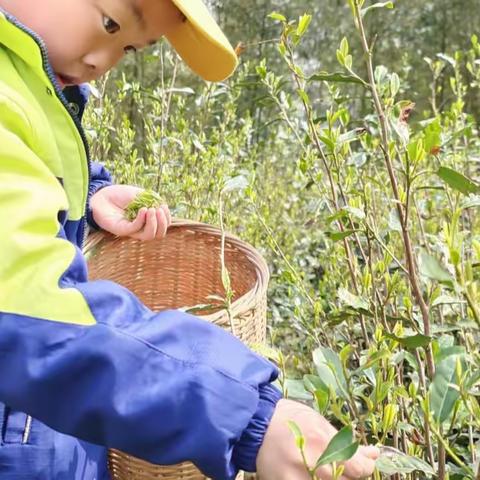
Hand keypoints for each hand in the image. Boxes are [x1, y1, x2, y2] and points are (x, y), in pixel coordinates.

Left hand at [90, 185, 171, 239]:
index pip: (163, 227)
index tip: (163, 206)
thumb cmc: (120, 194)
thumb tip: (162, 208)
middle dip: (163, 222)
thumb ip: (153, 201)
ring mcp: (131, 230)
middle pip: (159, 234)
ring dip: (154, 223)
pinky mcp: (121, 230)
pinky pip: (135, 229)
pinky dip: (141, 219)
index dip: (167, 218)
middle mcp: (141, 228)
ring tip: (151, 210)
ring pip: (149, 236)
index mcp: (147, 221)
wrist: (100, 194)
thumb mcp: (141, 194)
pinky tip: (142, 209)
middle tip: (158, 210)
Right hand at [256, 399, 378, 479]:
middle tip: (338, 463)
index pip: (359, 470)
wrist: (255, 425)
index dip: (365, 467)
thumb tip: (374, 454)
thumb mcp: (319, 423)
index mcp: (322, 443)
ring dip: (332, 478)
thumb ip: (346, 442)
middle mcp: (312, 465)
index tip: (362, 462)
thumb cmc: (290, 419)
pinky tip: (311, 473)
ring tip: (321, 466)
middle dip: (347, 474)